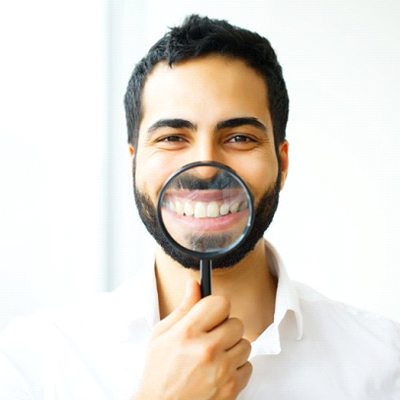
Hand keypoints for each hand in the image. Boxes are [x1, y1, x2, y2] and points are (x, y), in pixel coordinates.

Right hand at [134, 280, 251, 399]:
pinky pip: (248, 366)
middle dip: (225, 328)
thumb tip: (194, 284)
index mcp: (188, 332)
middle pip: (236, 322)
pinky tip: (219, 371)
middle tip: (211, 338)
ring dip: (232, 348)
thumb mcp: (162, 335)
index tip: (212, 314)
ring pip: (245, 344)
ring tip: (214, 357)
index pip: (221, 303)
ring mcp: (222, 369)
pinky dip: (236, 368)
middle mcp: (207, 349)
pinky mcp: (232, 388)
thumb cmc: (159, 372)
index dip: (216, 308)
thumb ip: (183, 308)